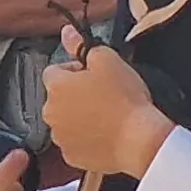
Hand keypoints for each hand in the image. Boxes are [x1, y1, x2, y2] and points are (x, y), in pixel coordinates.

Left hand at [42, 32, 175, 177]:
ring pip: (66, 120)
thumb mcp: (108, 60)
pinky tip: (106, 134)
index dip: (76, 70)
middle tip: (104, 95)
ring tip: (108, 116)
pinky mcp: (72, 157)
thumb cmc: (125, 100)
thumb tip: (67, 33)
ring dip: (81, 116)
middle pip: (59, 97)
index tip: (95, 75)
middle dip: (76, 95)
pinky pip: (75, 143)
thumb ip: (82, 45)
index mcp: (56, 86)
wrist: (139, 140)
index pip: (55, 70)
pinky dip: (87, 139)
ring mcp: (60, 137)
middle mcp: (51, 113)